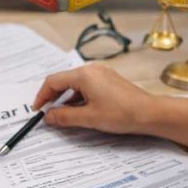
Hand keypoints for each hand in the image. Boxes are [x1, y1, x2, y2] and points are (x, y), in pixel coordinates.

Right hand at [33, 65, 154, 134]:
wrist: (150, 114)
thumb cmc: (122, 114)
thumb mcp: (88, 118)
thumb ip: (63, 116)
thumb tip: (48, 117)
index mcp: (84, 75)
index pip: (53, 81)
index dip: (42, 96)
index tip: (38, 110)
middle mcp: (91, 70)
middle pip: (63, 81)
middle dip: (52, 97)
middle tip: (47, 113)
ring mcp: (101, 73)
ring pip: (74, 84)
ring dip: (65, 98)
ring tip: (62, 115)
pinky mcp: (108, 80)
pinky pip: (86, 86)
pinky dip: (77, 97)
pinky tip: (78, 110)